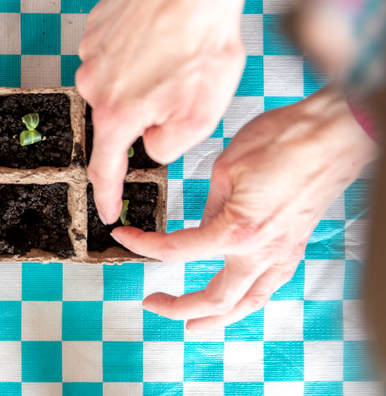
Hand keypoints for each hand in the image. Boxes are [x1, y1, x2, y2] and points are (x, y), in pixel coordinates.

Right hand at [76, 0, 245, 222]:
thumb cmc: (201, 43)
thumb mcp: (201, 115)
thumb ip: (169, 146)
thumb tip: (151, 145)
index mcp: (117, 115)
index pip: (104, 168)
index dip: (107, 195)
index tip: (106, 211)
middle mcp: (93, 86)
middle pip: (117, 119)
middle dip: (143, 115)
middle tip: (177, 90)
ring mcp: (90, 55)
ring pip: (116, 85)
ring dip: (139, 82)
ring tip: (172, 59)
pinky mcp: (96, 29)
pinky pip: (112, 55)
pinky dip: (132, 56)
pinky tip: (158, 41)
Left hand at [112, 86, 376, 329]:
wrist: (335, 134)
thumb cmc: (286, 140)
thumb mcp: (226, 167)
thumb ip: (209, 206)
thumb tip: (203, 225)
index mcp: (237, 231)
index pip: (176, 252)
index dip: (142, 247)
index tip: (124, 237)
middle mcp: (262, 252)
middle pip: (214, 299)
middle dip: (178, 308)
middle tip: (152, 303)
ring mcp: (284, 253)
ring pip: (248, 304)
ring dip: (216, 319)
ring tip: (194, 326)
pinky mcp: (296, 246)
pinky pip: (268, 286)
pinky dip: (247, 299)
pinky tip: (236, 297)